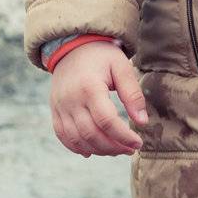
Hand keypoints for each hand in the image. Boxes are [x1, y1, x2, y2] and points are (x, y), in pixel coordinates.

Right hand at [50, 42, 147, 156]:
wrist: (72, 46)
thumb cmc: (102, 56)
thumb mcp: (122, 67)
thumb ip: (132, 94)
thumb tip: (142, 122)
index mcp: (90, 87)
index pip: (107, 121)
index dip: (124, 137)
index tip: (138, 143)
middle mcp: (71, 99)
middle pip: (91, 134)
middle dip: (113, 147)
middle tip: (130, 150)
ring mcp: (60, 107)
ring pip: (77, 139)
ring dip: (98, 150)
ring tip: (116, 150)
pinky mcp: (55, 111)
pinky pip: (63, 136)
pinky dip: (77, 148)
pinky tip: (93, 151)